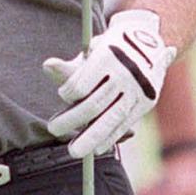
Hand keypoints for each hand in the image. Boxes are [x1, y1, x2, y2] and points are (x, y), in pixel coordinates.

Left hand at [43, 9, 176, 158]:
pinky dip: (110, 137)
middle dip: (71, 120)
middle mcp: (125, 73)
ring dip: (90, 138)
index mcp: (108, 56)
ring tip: (74, 151)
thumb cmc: (110, 49)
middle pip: (94, 104)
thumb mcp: (91, 52)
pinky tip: (96, 148)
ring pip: (111, 118)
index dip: (67, 94)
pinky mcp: (146, 102)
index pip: (81, 85)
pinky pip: (125, 124)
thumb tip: (46, 66)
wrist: (149, 43)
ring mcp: (137, 89)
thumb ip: (70, 68)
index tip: (63, 95)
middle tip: (53, 129)